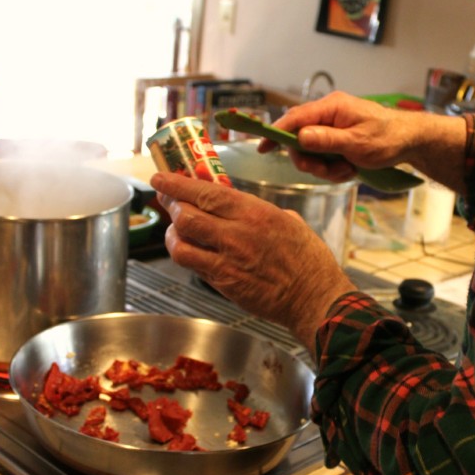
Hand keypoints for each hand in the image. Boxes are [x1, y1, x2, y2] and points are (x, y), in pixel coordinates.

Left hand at [150, 172, 355, 351]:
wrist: (314, 297)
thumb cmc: (308, 260)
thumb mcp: (288, 221)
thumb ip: (260, 211)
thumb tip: (241, 206)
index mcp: (255, 213)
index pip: (205, 193)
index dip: (176, 185)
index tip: (161, 178)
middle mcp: (237, 235)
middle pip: (186, 215)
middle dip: (171, 206)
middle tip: (166, 200)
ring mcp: (228, 262)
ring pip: (182, 244)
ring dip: (173, 234)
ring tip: (176, 230)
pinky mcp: (225, 284)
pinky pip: (194, 266)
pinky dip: (187, 255)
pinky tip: (190, 251)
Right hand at [258, 92, 466, 193]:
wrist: (410, 141)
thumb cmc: (387, 138)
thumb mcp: (357, 143)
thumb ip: (327, 140)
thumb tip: (299, 137)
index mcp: (331, 108)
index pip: (294, 118)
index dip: (276, 133)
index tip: (262, 147)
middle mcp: (328, 114)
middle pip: (300, 139)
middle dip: (310, 160)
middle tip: (327, 171)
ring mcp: (333, 127)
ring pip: (312, 152)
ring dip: (325, 167)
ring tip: (346, 170)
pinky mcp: (338, 139)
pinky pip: (325, 156)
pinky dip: (334, 168)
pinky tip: (350, 169)